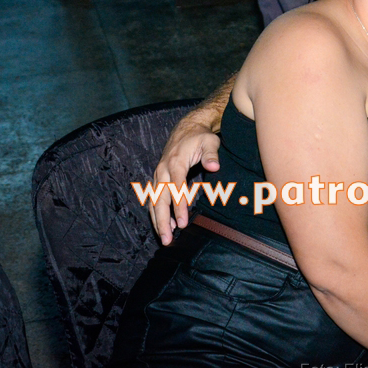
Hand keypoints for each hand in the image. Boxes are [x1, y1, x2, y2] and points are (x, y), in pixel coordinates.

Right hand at [150, 118, 221, 244]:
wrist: (186, 129)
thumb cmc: (200, 137)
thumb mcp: (210, 142)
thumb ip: (211, 155)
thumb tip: (214, 167)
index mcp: (175, 162)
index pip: (175, 187)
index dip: (178, 206)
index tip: (183, 222)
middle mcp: (163, 169)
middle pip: (159, 198)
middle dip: (162, 220)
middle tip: (168, 239)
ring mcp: (159, 174)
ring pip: (153, 201)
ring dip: (158, 220)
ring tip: (165, 238)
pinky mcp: (159, 178)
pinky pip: (155, 198)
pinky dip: (158, 213)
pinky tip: (167, 225)